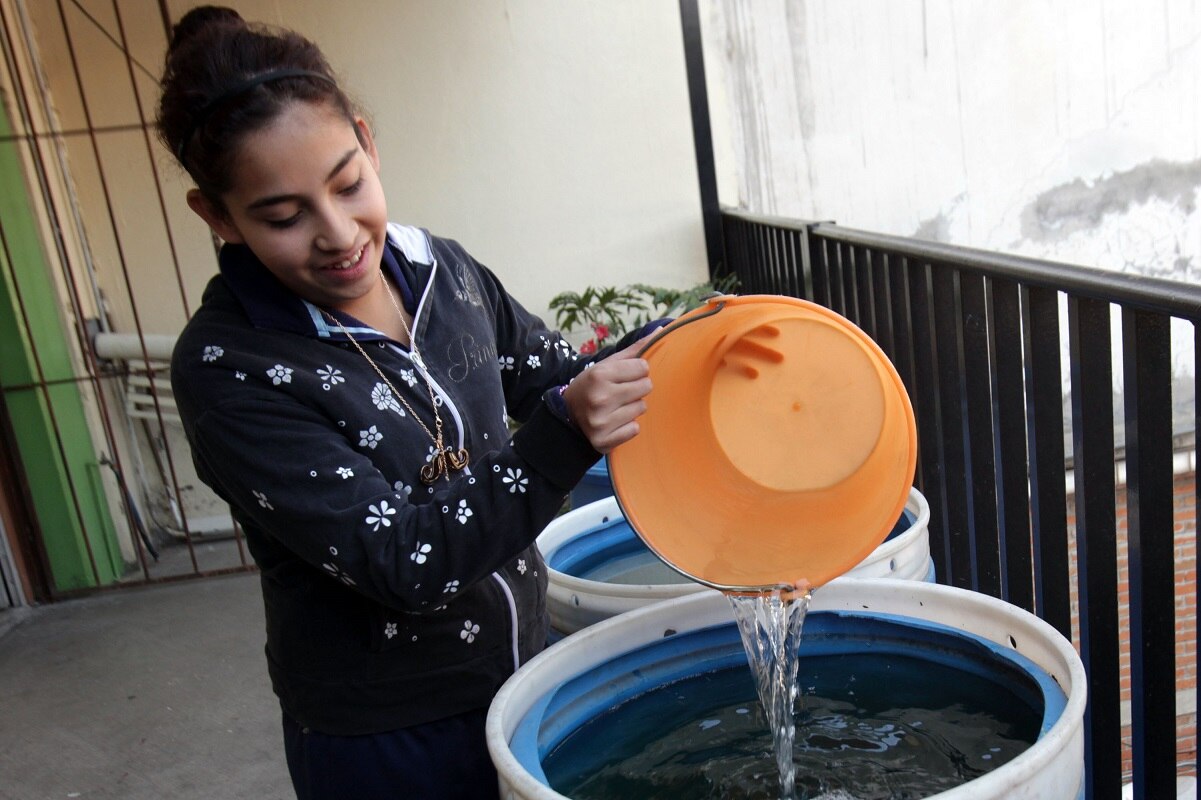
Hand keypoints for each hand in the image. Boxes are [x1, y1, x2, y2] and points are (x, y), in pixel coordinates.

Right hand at [562, 337, 652, 452]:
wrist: (567, 416)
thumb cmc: (592, 386)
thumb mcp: (606, 364)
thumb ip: (634, 349)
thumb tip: (663, 331)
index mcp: (599, 375)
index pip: (643, 367)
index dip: (637, 371)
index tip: (626, 376)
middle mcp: (600, 398)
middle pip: (646, 387)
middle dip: (637, 388)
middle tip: (622, 392)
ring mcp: (601, 422)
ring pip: (642, 408)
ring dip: (633, 407)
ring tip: (617, 407)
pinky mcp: (603, 440)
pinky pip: (634, 429)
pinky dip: (628, 426)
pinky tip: (615, 422)